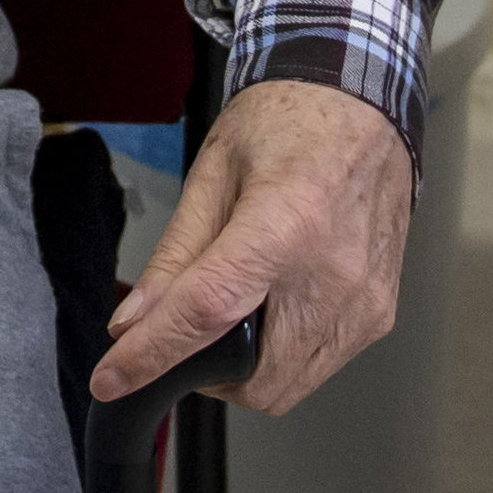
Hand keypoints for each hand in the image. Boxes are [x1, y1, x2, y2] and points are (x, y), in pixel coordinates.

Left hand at [90, 79, 409, 415]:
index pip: (210, 310)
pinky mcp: (380, 315)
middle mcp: (335, 275)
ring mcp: (366, 302)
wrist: (361, 107)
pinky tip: (270, 306)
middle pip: (256, 377)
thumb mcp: (211, 173)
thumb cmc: (288, 123)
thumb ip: (174, 255)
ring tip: (231, 309)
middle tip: (181, 332)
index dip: (154, 353)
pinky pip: (320, 366)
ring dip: (244, 369)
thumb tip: (133, 322)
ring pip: (289, 385)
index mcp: (286, 224)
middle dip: (206, 372)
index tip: (112, 379)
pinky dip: (281, 355)